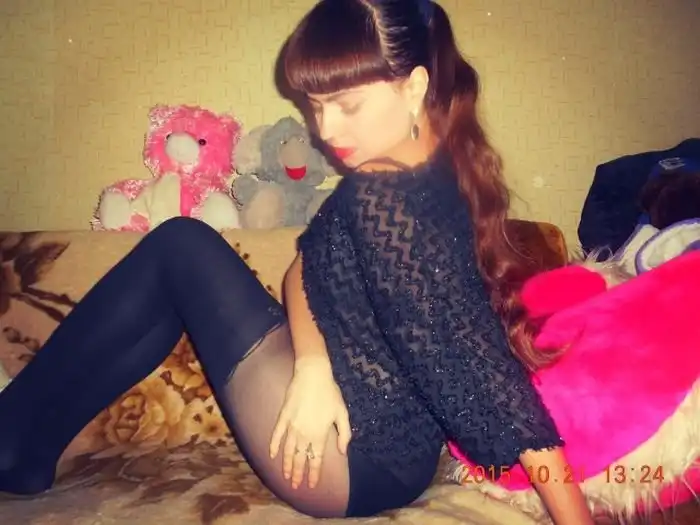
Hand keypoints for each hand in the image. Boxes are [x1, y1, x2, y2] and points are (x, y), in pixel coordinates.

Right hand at [269, 357, 351, 489]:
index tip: (311, 485)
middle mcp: (304, 433)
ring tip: (286, 476)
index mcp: (320, 434)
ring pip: (288, 450)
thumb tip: (342, 451)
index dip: (313, 474)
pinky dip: (273, 446)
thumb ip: (344, 434)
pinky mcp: (283, 417)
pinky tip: (271, 455)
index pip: (316, 459)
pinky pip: (276, 435)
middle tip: (295, 486)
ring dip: (287, 465)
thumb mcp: (342, 413)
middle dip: (298, 474)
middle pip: (300, 458)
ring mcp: (292, 426)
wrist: (313, 374)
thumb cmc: (330, 393)